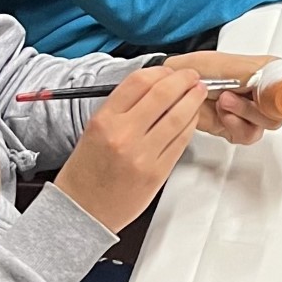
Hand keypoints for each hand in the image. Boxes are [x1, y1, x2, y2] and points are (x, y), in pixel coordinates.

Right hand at [52, 66, 206, 229]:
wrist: (83, 210)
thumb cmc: (87, 172)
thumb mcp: (93, 130)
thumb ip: (122, 108)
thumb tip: (153, 87)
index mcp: (104, 120)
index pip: (139, 81)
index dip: (161, 71)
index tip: (169, 70)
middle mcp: (123, 135)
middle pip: (163, 94)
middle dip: (183, 80)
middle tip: (191, 76)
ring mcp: (143, 155)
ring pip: (178, 117)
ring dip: (193, 100)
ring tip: (198, 92)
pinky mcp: (158, 172)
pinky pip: (181, 141)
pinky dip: (190, 125)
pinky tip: (192, 117)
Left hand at [161, 52, 281, 143]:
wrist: (176, 87)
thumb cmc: (197, 69)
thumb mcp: (229, 65)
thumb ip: (258, 73)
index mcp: (267, 71)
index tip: (271, 98)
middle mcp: (263, 92)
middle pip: (281, 111)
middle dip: (255, 107)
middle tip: (232, 96)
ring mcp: (252, 111)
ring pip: (266, 125)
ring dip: (242, 115)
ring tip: (224, 102)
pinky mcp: (239, 127)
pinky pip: (249, 136)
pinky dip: (234, 126)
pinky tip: (223, 114)